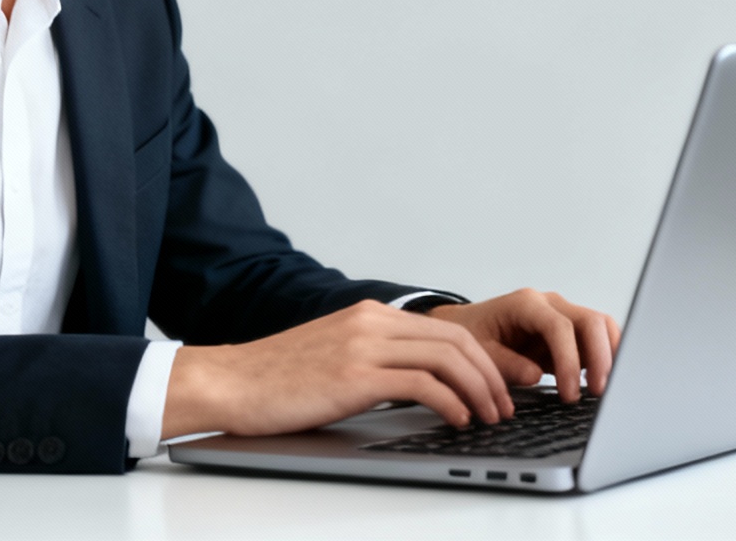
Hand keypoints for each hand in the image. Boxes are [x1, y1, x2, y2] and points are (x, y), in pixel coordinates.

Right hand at [162, 299, 513, 438]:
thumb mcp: (333, 356)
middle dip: (491, 374)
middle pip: (455, 339)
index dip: (481, 358)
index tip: (498, 386)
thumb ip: (373, 359)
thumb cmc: (275, 379)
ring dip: (479, 390)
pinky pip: (421, 384)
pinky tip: (458, 421)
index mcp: (368, 315)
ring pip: (446, 357)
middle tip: (505, 405)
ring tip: (490, 417)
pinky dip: (450, 402)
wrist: (229, 381)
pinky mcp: (354, 376)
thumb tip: (415, 385)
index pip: (444, 329)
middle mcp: (370, 322)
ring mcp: (363, 346)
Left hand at [425, 289, 620, 398]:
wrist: (467, 326)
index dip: (569, 361)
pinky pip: (598, 339)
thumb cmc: (471, 334)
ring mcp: (563, 315)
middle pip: (590, 321)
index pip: (559, 327)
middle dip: (600, 358)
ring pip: (601, 327)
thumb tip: (535, 376)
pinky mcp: (570, 333)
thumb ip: (504, 364)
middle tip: (597, 392)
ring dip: (608, 356)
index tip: (570, 392)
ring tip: (603, 388)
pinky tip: (600, 380)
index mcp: (525, 304)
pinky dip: (605, 358)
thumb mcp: (478, 351)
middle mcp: (549, 305)